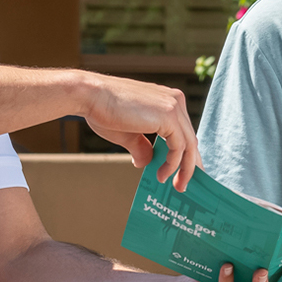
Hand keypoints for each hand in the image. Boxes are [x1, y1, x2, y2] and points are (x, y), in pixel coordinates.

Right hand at [79, 72, 200, 189]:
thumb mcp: (129, 134)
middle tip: (184, 185)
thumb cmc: (104, 110)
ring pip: (189, 145)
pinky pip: (179, 146)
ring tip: (176, 185)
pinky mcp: (169, 116)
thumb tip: (145, 162)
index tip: (185, 172)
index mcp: (168, 101)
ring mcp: (174, 107)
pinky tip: (162, 175)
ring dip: (184, 169)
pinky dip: (173, 164)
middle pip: (190, 139)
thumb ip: (142, 147)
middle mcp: (176, 101)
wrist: (90, 96)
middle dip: (189, 165)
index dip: (186, 154)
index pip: (184, 132)